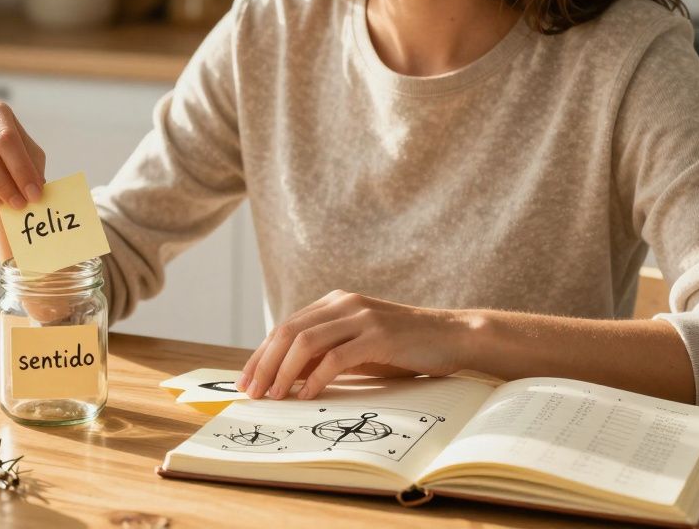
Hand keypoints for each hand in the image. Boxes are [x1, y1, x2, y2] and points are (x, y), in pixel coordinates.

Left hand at [235, 290, 475, 399]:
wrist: (452, 336)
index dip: (262, 354)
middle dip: (264, 364)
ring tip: (274, 396)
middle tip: (251, 392)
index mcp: (335, 302)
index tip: (246, 380)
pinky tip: (307, 395)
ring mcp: (361, 317)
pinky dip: (316, 378)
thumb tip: (287, 379)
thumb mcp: (359, 348)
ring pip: (306, 342)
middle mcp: (343, 304)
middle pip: (288, 332)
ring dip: (284, 372)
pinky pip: (336, 357)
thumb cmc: (404, 348)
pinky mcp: (378, 335)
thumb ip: (327, 355)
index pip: (286, 327)